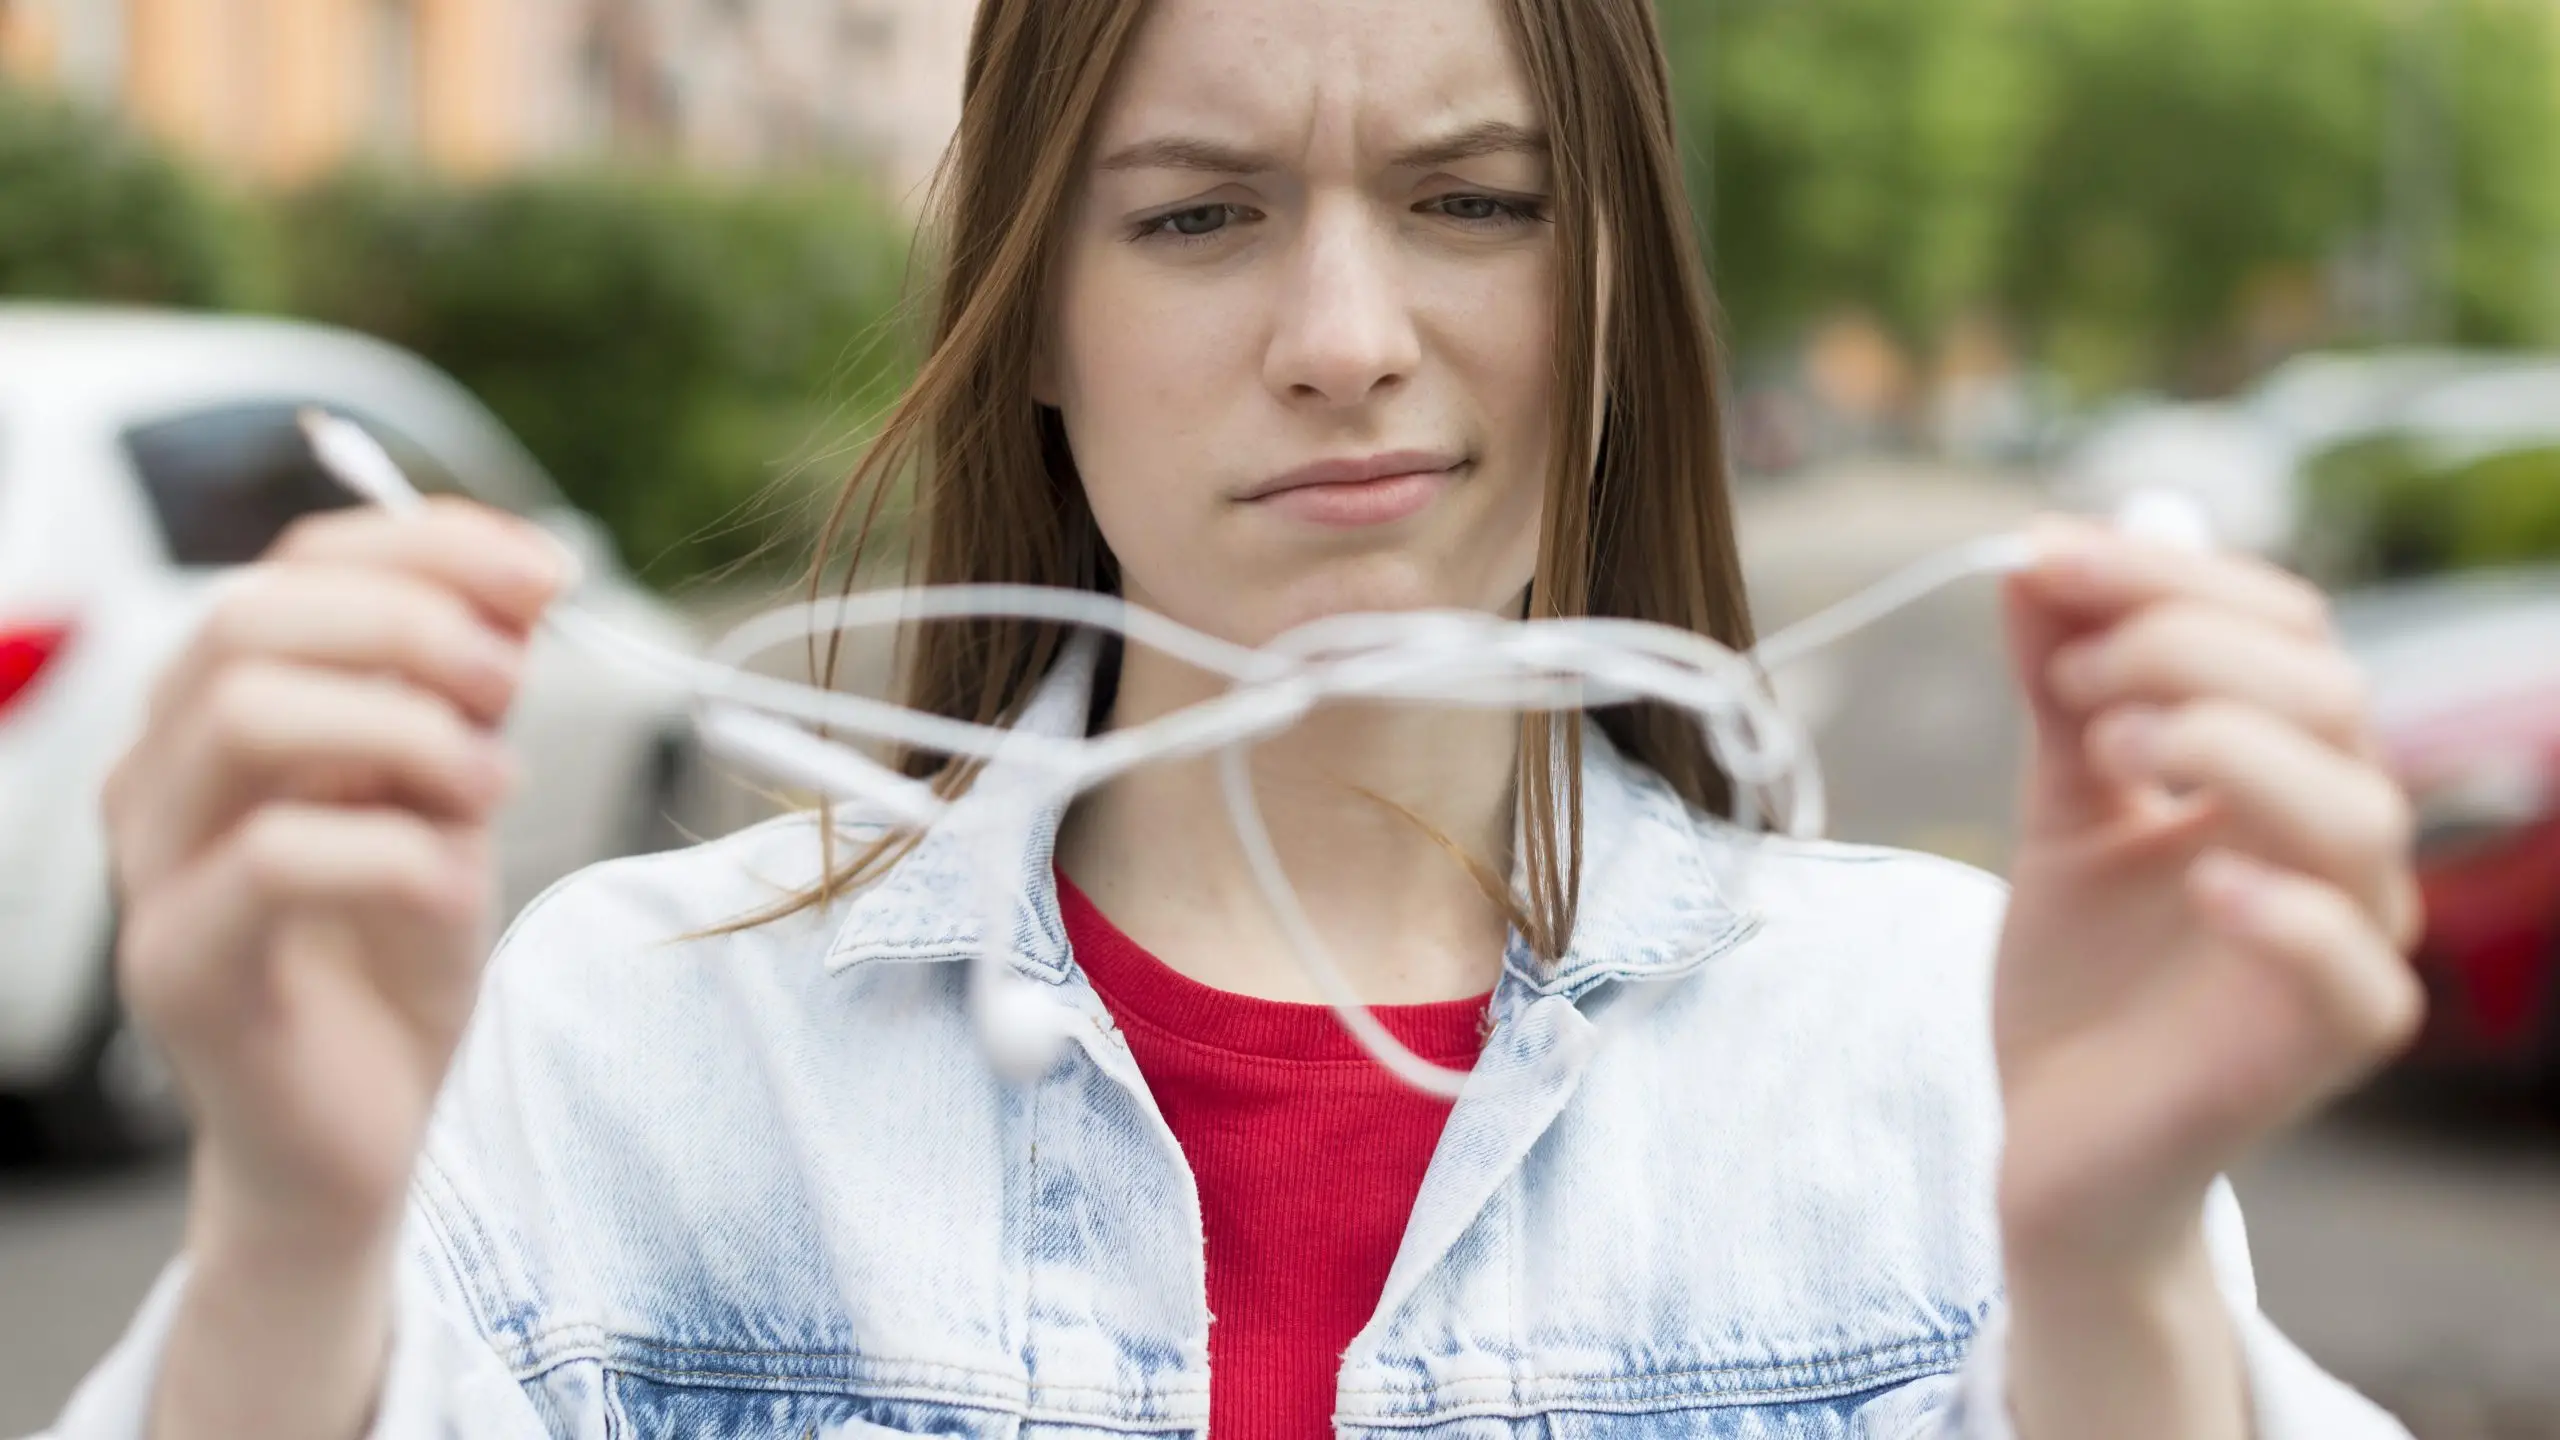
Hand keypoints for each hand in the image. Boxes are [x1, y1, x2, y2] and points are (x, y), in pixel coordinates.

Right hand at [101, 499, 567, 1437]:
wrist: (360, 1132)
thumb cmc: (395, 951)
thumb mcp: (452, 793)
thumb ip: (467, 690)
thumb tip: (523, 578)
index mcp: (223, 708)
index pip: (296, 564)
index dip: (429, 545)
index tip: (549, 570)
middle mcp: (163, 771)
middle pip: (252, 618)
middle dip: (412, 625)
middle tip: (515, 684)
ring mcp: (155, 870)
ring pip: (247, 715)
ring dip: (404, 729)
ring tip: (490, 787)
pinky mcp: (180, 968)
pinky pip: (275, 860)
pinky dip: (399, 852)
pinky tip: (454, 884)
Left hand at [1989, 518, 2422, 1433]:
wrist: (2053, 1140)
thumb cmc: (2080, 975)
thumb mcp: (2060, 804)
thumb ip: (2060, 689)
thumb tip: (2036, 553)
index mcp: (2290, 772)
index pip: (2284, 631)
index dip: (2168, 577)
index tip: (2040, 555)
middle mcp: (2339, 847)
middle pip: (2327, 694)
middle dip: (2185, 647)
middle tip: (2070, 677)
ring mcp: (2345, 946)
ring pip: (2356, 813)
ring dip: (2231, 745)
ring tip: (2114, 745)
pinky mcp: (2324, 1046)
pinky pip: (2354, 971)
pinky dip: (2285, 910)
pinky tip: (2200, 872)